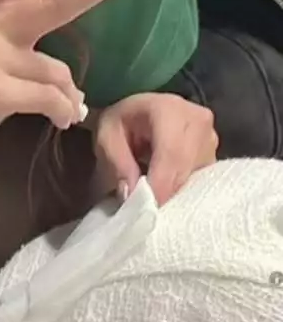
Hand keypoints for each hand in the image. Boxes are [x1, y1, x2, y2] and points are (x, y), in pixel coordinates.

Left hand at [92, 91, 217, 205]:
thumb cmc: (122, 121)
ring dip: (173, 193)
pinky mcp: (214, 152)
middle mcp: (196, 120)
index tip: (145, 209)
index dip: (160, 184)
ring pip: (196, 177)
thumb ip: (117, 163)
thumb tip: (131, 195)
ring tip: (152, 197)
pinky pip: (202, 179)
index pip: (171, 152)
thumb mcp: (107, 137)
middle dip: (165, 194)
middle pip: (186, 167)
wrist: (141, 110)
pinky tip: (166, 191)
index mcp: (168, 109)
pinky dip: (182, 189)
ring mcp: (210, 137)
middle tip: (144, 212)